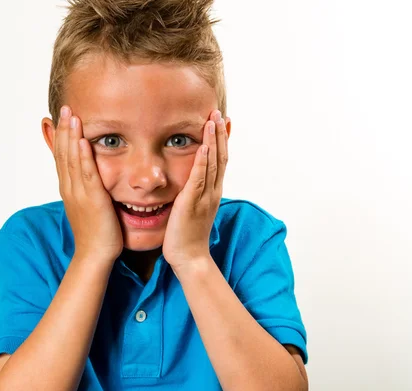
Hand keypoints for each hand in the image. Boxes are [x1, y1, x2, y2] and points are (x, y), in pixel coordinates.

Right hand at [54, 106, 122, 263]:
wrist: (94, 254)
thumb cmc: (95, 232)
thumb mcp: (87, 205)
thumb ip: (87, 189)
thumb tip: (89, 177)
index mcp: (68, 189)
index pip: (61, 156)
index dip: (60, 136)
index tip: (61, 117)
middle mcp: (70, 188)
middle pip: (63, 153)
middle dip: (63, 129)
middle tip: (64, 108)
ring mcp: (79, 193)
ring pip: (71, 159)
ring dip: (71, 136)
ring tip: (71, 115)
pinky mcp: (92, 199)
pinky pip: (86, 174)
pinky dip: (83, 156)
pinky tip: (83, 141)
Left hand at [162, 109, 228, 270]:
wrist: (189, 256)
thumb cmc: (188, 234)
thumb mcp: (194, 208)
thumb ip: (195, 192)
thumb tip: (192, 180)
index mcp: (213, 191)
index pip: (221, 160)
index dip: (223, 140)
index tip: (223, 122)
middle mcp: (213, 191)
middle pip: (221, 156)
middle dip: (220, 134)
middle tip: (219, 113)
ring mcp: (205, 196)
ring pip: (213, 163)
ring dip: (213, 140)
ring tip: (213, 120)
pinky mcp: (193, 202)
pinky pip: (199, 177)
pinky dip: (202, 160)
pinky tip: (204, 146)